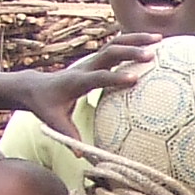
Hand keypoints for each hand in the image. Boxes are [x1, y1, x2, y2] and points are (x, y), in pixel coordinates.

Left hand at [23, 33, 157, 138]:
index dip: (115, 77)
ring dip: (136, 39)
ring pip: (115, 44)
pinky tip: (152, 41)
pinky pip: (116, 46)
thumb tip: (81, 155)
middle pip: (109, 52)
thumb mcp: (54, 121)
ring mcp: (91, 60)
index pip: (97, 77)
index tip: (135, 79)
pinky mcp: (96, 59)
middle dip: (131, 51)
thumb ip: (68, 135)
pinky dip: (134, 41)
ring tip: (159, 38)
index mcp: (76, 82)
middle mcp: (85, 67)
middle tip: (152, 54)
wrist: (35, 86)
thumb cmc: (46, 106)